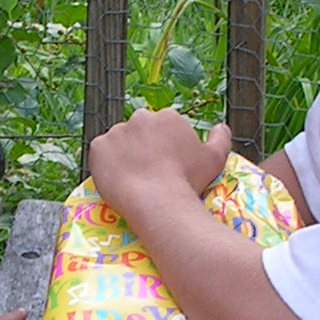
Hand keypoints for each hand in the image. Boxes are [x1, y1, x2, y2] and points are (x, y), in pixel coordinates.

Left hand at [88, 107, 230, 209]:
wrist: (157, 201)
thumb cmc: (187, 181)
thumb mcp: (214, 160)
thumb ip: (221, 139)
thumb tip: (221, 127)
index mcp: (167, 118)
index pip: (163, 129)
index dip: (164, 148)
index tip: (166, 166)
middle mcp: (140, 118)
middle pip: (140, 131)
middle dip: (143, 147)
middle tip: (149, 173)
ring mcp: (117, 132)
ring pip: (119, 142)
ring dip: (124, 155)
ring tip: (132, 179)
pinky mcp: (98, 147)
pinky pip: (101, 153)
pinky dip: (106, 164)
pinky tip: (116, 179)